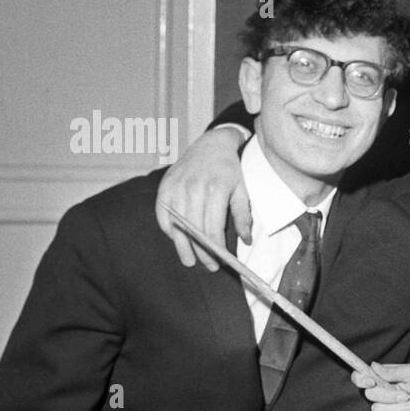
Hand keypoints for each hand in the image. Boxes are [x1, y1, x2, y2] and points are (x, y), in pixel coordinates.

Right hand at [155, 126, 252, 268]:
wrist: (211, 144)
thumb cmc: (230, 170)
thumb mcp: (242, 190)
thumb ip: (243, 216)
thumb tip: (246, 241)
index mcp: (215, 190)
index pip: (212, 228)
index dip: (216, 249)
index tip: (221, 261)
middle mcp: (194, 188)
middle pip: (195, 230)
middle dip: (202, 252)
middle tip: (208, 266)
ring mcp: (177, 187)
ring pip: (177, 225)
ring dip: (182, 246)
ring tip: (189, 261)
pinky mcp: (165, 186)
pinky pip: (163, 214)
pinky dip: (168, 229)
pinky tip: (176, 239)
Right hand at [352, 362, 409, 410]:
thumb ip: (393, 371)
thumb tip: (373, 365)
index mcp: (381, 378)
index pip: (359, 378)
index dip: (360, 379)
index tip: (372, 381)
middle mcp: (380, 393)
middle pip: (369, 395)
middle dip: (388, 395)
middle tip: (406, 395)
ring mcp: (384, 409)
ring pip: (378, 410)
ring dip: (398, 408)